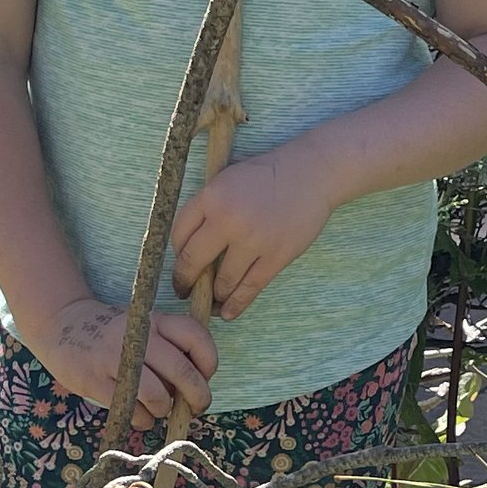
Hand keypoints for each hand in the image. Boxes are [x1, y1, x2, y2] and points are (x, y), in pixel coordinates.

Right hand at [21, 292, 216, 424]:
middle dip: (197, 397)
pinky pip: (132, 410)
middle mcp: (137, 336)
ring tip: (160, 409)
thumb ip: (171, 347)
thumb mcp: (144, 324)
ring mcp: (114, 359)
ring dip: (165, 409)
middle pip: (182, 372)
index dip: (209, 362)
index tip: (205, 376)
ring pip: (157, 396)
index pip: (196, 337)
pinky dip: (143, 419)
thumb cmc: (114, 333)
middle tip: (196, 407)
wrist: (63, 325)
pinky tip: (141, 415)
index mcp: (154, 320)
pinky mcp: (96, 381)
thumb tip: (198, 386)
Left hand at [171, 141, 339, 322]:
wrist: (309, 174)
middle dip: (185, 281)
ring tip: (212, 300)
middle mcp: (228, 219)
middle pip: (193, 261)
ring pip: (222, 281)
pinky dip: (236, 304)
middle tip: (183, 290)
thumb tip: (188, 248)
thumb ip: (207, 208)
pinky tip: (227, 313)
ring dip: (214, 295)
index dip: (176, 254)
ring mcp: (253, 240)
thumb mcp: (226, 180)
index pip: (179, 234)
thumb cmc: (265, 176)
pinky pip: (250, 288)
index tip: (179, 264)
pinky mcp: (277, 256)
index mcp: (211, 197)